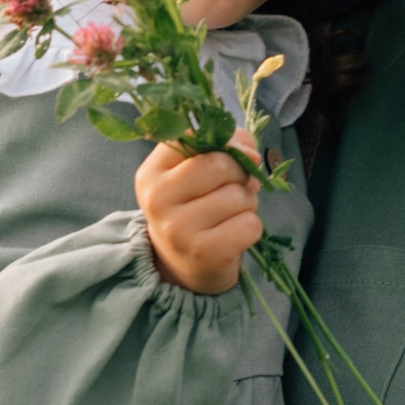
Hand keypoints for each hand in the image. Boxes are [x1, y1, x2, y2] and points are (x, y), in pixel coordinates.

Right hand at [135, 131, 262, 293]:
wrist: (182, 268)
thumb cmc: (194, 210)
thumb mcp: (195, 174)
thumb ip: (222, 148)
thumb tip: (250, 153)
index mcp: (152, 173)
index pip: (196, 136)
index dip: (226, 142)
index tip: (230, 157)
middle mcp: (158, 199)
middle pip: (221, 164)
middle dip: (240, 175)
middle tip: (232, 191)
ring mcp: (178, 229)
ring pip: (239, 195)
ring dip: (247, 203)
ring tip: (229, 215)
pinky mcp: (205, 253)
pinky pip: (250, 224)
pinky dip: (252, 227)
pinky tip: (233, 235)